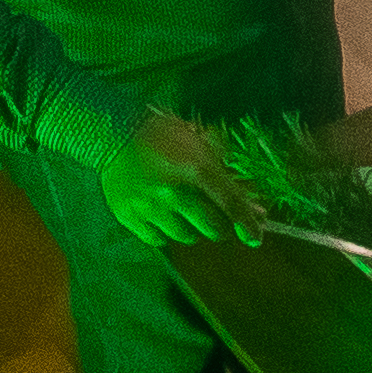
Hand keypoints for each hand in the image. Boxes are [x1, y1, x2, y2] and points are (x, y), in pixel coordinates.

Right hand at [92, 111, 261, 248]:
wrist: (114, 132)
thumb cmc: (162, 133)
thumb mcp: (198, 143)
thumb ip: (224, 173)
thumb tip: (252, 204)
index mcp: (194, 168)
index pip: (230, 203)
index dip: (247, 223)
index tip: (256, 238)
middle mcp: (174, 193)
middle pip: (212, 228)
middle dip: (220, 225)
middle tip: (217, 218)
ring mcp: (150, 209)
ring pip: (186, 237)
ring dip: (193, 228)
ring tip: (185, 212)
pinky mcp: (130, 218)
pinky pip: (159, 240)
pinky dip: (166, 233)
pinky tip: (164, 217)